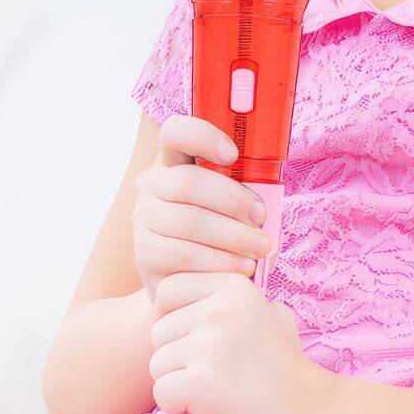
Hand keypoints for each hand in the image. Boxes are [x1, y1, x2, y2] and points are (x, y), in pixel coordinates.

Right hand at [132, 114, 272, 301]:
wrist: (189, 281)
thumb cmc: (220, 229)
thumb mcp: (228, 198)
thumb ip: (242, 184)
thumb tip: (270, 189)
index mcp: (173, 159)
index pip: (175, 132)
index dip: (203, 137)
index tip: (233, 154)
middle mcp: (152, 184)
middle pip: (188, 182)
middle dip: (233, 200)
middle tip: (261, 218)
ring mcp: (144, 218)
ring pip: (190, 221)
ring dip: (234, 236)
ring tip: (260, 248)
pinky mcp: (144, 254)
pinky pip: (184, 254)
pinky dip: (221, 261)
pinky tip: (242, 267)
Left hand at [149, 270, 333, 413]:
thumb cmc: (284, 366)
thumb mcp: (269, 312)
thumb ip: (234, 297)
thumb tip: (197, 288)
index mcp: (233, 284)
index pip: (168, 289)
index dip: (172, 318)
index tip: (194, 340)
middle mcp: (220, 308)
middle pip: (158, 328)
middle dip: (176, 356)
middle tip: (211, 371)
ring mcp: (210, 343)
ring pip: (157, 363)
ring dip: (178, 383)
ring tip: (215, 389)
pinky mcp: (201, 381)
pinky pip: (161, 392)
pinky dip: (178, 408)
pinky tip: (210, 409)